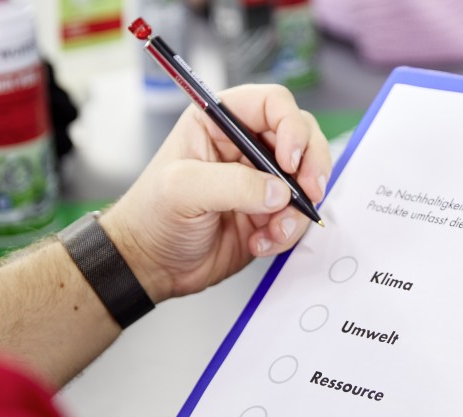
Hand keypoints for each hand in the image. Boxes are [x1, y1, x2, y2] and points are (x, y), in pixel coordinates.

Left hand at [102, 84, 330, 302]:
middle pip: (302, 138)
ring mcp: (260, 182)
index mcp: (219, 123)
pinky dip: (287, 233)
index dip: (291, 127)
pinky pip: (297, 218)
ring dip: (298, 210)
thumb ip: (233, 184)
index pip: (272, 104)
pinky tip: (261, 243)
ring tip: (273, 231)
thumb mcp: (181, 190)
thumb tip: (278, 192)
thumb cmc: (152, 218)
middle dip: (312, 166)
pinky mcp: (268, 214)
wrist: (151, 266)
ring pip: (305, 182)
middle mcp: (245, 147)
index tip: (289, 161)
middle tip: (310, 192)